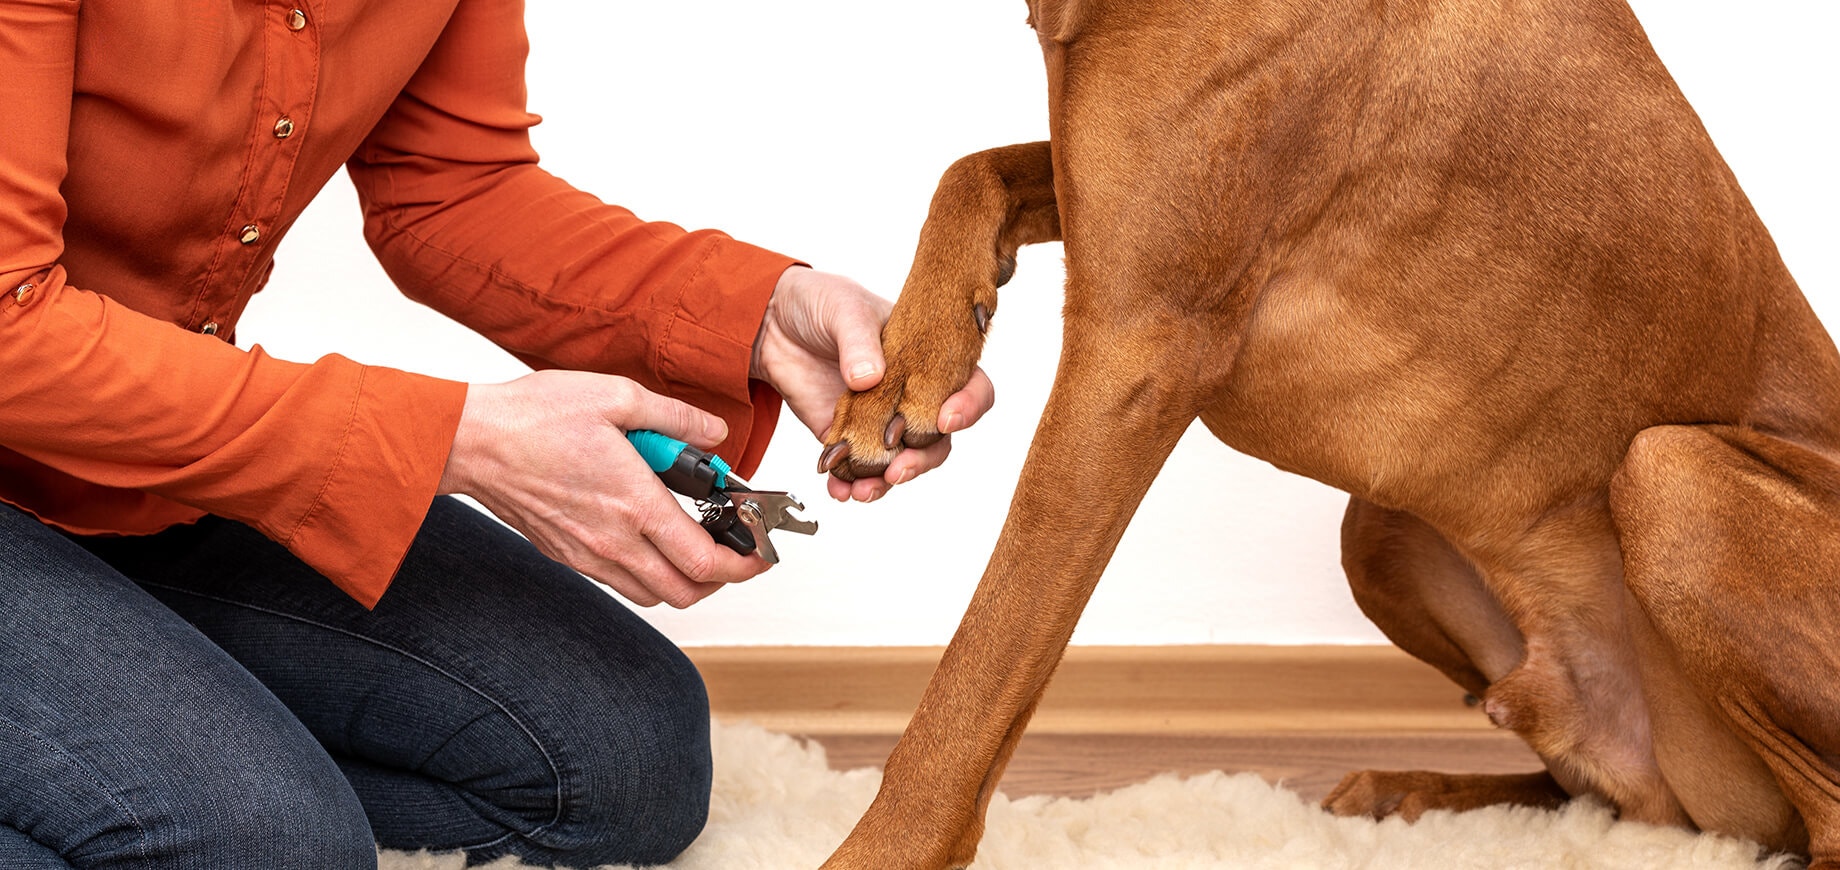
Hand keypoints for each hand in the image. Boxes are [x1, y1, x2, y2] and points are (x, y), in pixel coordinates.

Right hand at [438, 370, 768, 607]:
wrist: (472, 442)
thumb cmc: (536, 417)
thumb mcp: (616, 396)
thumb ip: (676, 418)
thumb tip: (716, 433)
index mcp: (634, 505)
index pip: (705, 562)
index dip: (744, 565)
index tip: (760, 552)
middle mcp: (613, 541)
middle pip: (685, 592)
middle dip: (722, 580)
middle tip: (736, 552)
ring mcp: (587, 555)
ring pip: (653, 595)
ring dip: (684, 580)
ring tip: (696, 545)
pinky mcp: (567, 556)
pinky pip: (620, 583)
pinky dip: (648, 574)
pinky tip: (650, 538)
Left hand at [751, 266, 994, 501]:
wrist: (773, 323)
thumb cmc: (821, 303)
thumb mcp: (844, 309)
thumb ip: (858, 341)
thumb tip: (868, 378)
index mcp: (928, 356)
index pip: (969, 384)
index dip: (968, 405)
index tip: (945, 419)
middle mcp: (911, 392)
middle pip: (938, 436)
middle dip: (923, 457)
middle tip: (898, 467)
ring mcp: (881, 418)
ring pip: (903, 459)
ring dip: (889, 480)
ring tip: (864, 488)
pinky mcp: (849, 436)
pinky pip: (858, 468)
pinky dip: (851, 484)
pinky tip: (839, 489)